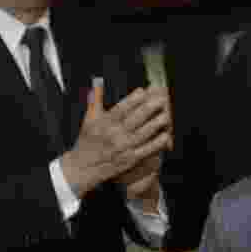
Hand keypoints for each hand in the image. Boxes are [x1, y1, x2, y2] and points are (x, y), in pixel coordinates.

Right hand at [61, 80, 171, 199]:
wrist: (84, 167)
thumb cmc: (87, 142)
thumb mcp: (88, 120)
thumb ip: (94, 101)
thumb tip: (97, 84)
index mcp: (104, 123)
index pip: (121, 109)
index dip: (132, 99)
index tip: (143, 91)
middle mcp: (114, 134)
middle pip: (135, 119)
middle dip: (149, 109)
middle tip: (161, 100)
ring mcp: (123, 147)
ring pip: (143, 133)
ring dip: (156, 124)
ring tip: (166, 116)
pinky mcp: (130, 159)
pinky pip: (146, 150)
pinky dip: (156, 143)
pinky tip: (165, 136)